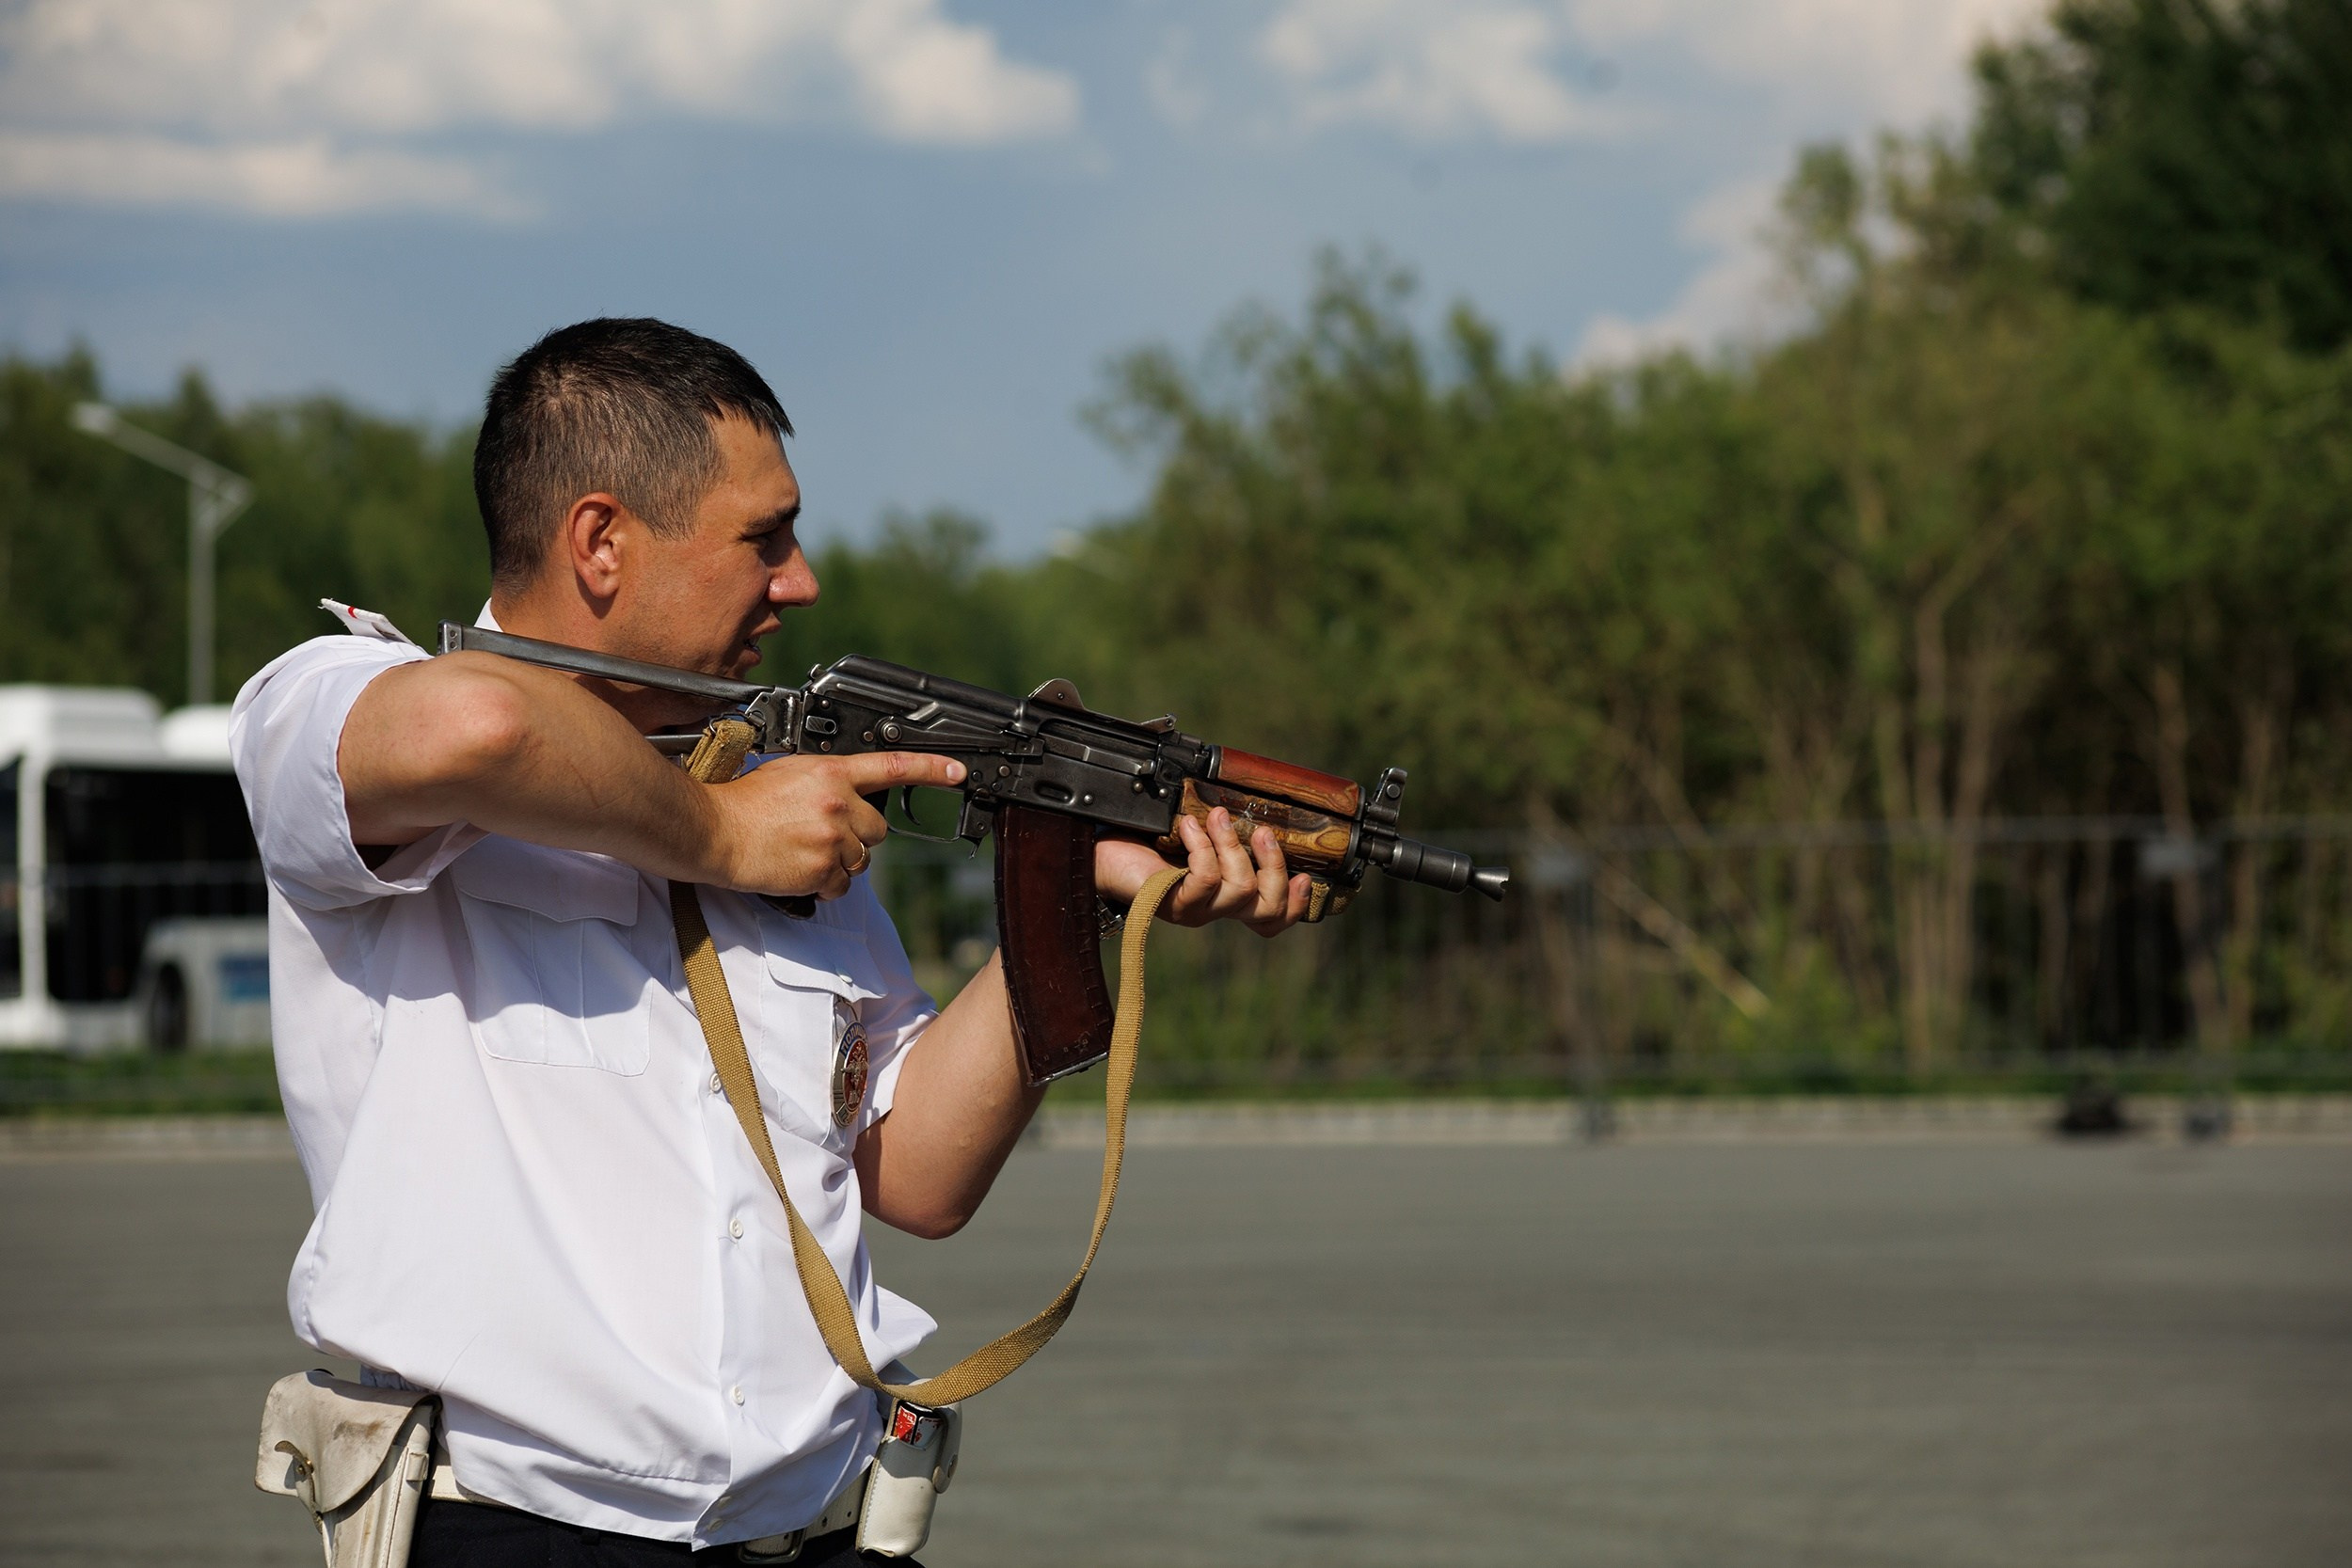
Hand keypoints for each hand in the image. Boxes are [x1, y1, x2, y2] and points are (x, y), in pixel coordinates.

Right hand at [707, 751, 965, 898]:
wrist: (715, 830)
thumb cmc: (744, 802)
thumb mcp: (790, 772)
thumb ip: (827, 779)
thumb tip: (848, 792)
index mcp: (831, 772)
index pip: (892, 766)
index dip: (931, 769)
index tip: (957, 771)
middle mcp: (838, 803)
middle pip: (879, 829)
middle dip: (858, 835)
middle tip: (822, 833)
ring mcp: (832, 838)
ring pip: (862, 860)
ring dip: (840, 861)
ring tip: (803, 850)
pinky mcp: (822, 870)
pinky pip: (840, 885)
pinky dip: (823, 884)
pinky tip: (798, 868)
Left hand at [1094, 806, 1309, 937]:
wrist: (1098, 853)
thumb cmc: (1144, 840)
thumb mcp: (1195, 831)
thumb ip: (1224, 825)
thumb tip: (1249, 797)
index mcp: (1225, 895)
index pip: (1270, 918)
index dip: (1294, 904)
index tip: (1303, 875)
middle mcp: (1213, 909)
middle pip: (1265, 910)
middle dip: (1273, 868)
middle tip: (1263, 833)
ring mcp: (1193, 910)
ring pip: (1239, 889)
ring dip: (1231, 845)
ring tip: (1212, 816)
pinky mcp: (1171, 903)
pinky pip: (1204, 879)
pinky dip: (1202, 847)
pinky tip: (1187, 826)